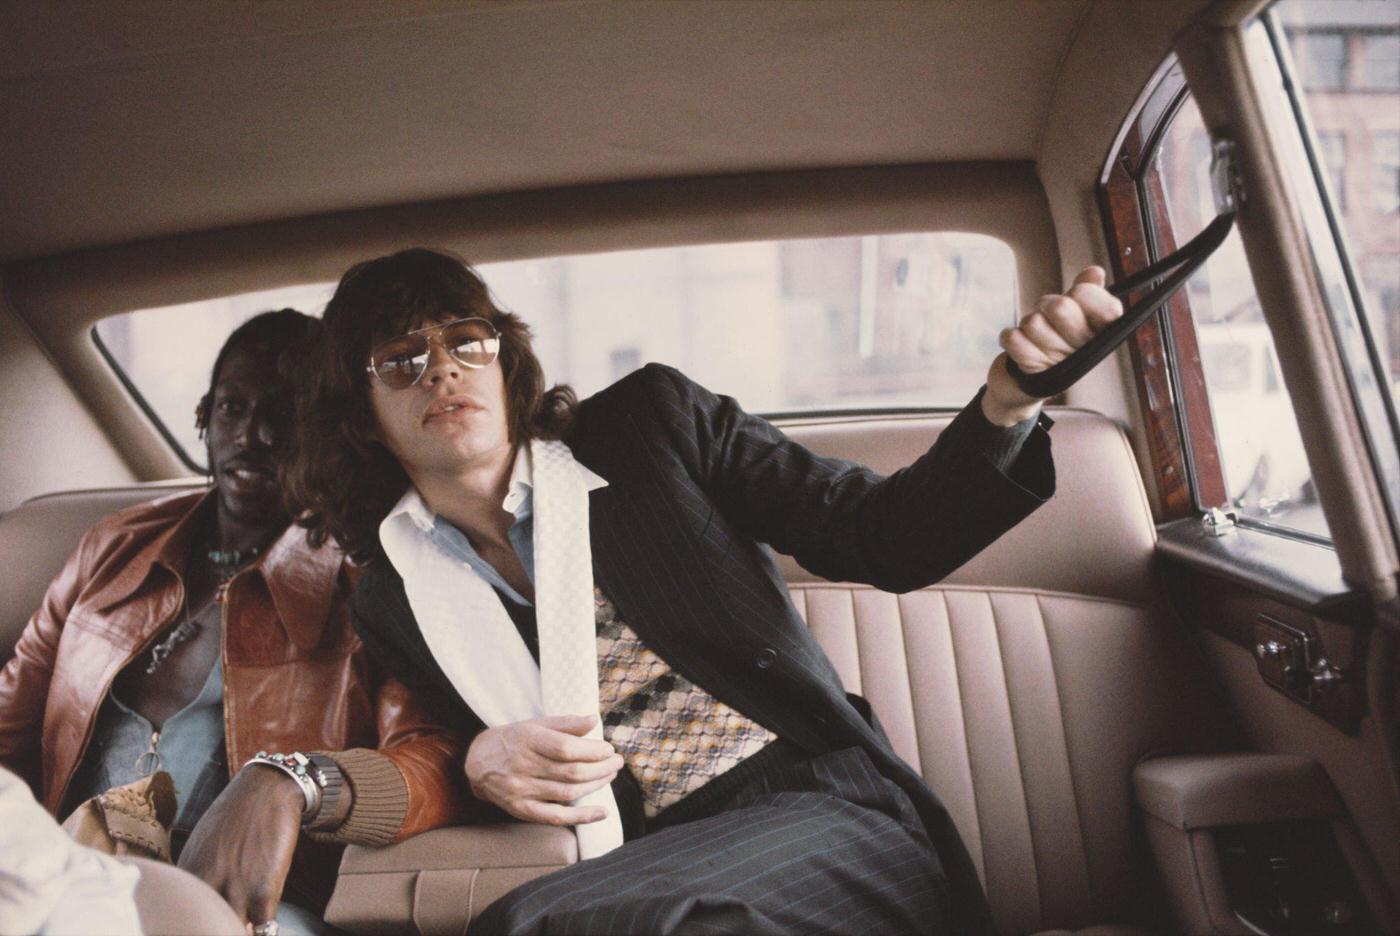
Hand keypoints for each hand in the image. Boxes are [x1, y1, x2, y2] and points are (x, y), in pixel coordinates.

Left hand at [177, 765, 301, 930]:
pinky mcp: (264, 890)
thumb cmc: (235, 814)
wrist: (266, 789)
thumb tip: (197, 898)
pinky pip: (263, 929)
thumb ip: (196, 874)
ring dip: (236, 932)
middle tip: (215, 928)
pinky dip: (263, 934)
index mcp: (187, 874)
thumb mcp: (201, 843)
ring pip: (229, 931)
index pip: (177, 915)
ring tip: (241, 931)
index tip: (196, 925)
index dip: (188, 925)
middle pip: (199, 927)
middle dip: (207, 930)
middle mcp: (206, 884)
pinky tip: (264, 931)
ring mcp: (235, 889)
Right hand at [464, 714, 623, 824]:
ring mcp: (522, 791)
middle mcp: (524, 767)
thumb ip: (565, 723)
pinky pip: (556, 817)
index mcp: (528, 741)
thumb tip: (594, 720)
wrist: (477, 762)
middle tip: (616, 762)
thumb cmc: (512, 740)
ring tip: (610, 775)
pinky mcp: (522, 810)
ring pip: (568, 793)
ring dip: (596, 785)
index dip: (592, 751)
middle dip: (601, 768)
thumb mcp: (535, 724)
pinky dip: (581, 817)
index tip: (608, 749)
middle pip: (571, 772)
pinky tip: (601, 812)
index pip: (566, 749)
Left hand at [982, 265, 1124, 425]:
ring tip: (1034, 336)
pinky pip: (1012, 338)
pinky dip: (1009, 337)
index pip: (1108, 307)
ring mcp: (1058, 364)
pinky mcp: (1030, 372)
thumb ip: (1085, 292)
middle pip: (1061, 306)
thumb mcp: (1074, 314)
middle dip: (1047, 304)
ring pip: (1032, 322)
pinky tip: (1019, 345)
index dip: (1086, 293)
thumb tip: (1095, 272)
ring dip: (1027, 324)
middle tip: (1048, 313)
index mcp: (1101, 334)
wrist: (1025, 381)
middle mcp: (1085, 351)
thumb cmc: (1055, 339)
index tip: (1077, 293)